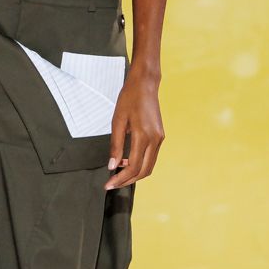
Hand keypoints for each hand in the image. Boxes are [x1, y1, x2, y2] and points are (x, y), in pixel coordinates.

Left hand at [105, 72, 163, 189]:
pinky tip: (127, 161)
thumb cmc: (129, 98)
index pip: (133, 167)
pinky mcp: (159, 136)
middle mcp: (155, 140)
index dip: (120, 179)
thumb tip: (112, 166)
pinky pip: (151, 156)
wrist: (145, 84)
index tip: (108, 185)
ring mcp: (159, 138)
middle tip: (112, 184)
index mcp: (143, 136)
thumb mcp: (117, 121)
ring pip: (149, 166)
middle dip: (128, 181)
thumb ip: (115, 146)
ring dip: (134, 174)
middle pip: (144, 171)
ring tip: (118, 174)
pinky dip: (140, 163)